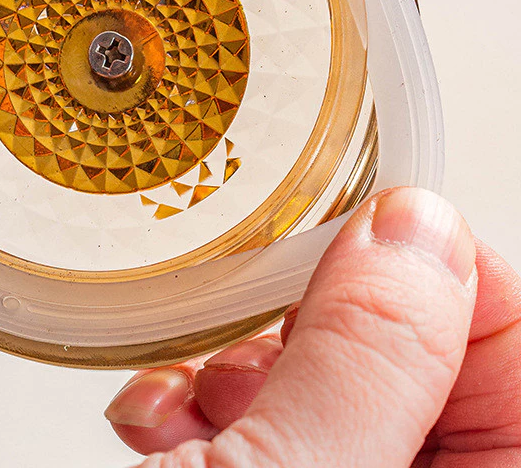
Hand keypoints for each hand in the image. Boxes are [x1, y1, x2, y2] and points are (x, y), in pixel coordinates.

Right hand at [106, 188, 520, 466]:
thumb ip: (367, 358)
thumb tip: (413, 225)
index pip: (506, 330)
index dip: (430, 266)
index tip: (355, 228)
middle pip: (404, 351)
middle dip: (304, 327)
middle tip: (245, 343)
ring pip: (321, 376)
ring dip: (234, 370)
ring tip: (183, 402)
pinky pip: (272, 416)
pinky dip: (205, 407)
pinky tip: (163, 425)